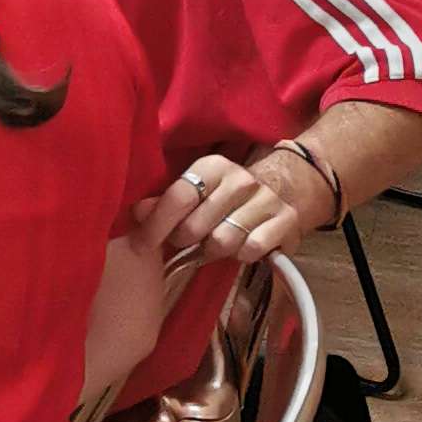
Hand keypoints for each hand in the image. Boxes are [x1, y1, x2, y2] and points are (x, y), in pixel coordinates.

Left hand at [141, 145, 333, 267]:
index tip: (141, 243)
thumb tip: (135, 213)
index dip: (156, 224)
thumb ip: (166, 201)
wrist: (284, 190)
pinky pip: (250, 251)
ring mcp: (266, 200)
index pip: (178, 197)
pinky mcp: (286, 222)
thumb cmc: (226, 195)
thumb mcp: (197, 190)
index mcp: (213, 166)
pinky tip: (240, 246)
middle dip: (185, 240)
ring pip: (222, 242)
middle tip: (186, 240)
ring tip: (213, 242)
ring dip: (213, 250)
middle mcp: (240, 180)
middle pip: (196, 227)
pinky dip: (241, 255)